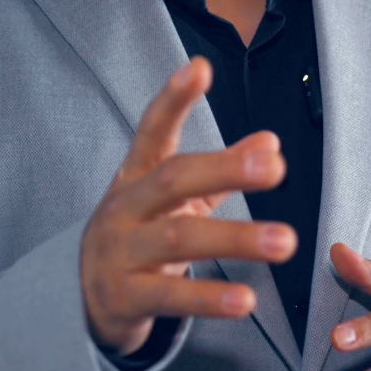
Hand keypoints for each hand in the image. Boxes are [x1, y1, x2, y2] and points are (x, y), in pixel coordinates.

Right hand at [81, 56, 295, 356]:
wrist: (85, 301)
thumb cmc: (139, 238)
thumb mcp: (172, 202)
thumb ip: (220, 173)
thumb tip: (270, 142)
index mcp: (135, 177)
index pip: (152, 131)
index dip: (173, 100)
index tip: (200, 69)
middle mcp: (122, 209)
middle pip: (172, 180)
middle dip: (225, 170)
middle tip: (276, 169)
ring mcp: (119, 253)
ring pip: (178, 240)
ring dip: (236, 239)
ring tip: (285, 242)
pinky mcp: (124, 298)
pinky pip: (170, 296)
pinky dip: (209, 298)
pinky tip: (246, 301)